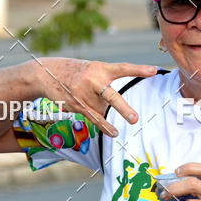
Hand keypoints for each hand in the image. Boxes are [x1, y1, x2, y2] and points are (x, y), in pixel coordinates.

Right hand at [35, 58, 156, 136]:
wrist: (47, 73)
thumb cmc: (77, 72)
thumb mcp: (92, 69)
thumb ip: (106, 84)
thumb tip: (114, 107)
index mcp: (100, 68)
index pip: (122, 68)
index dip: (138, 70)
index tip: (153, 71)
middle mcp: (93, 80)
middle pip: (111, 96)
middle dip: (122, 108)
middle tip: (134, 119)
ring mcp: (84, 94)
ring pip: (103, 109)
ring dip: (103, 109)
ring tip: (120, 114)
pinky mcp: (77, 105)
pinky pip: (94, 119)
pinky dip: (105, 127)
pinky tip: (114, 133)